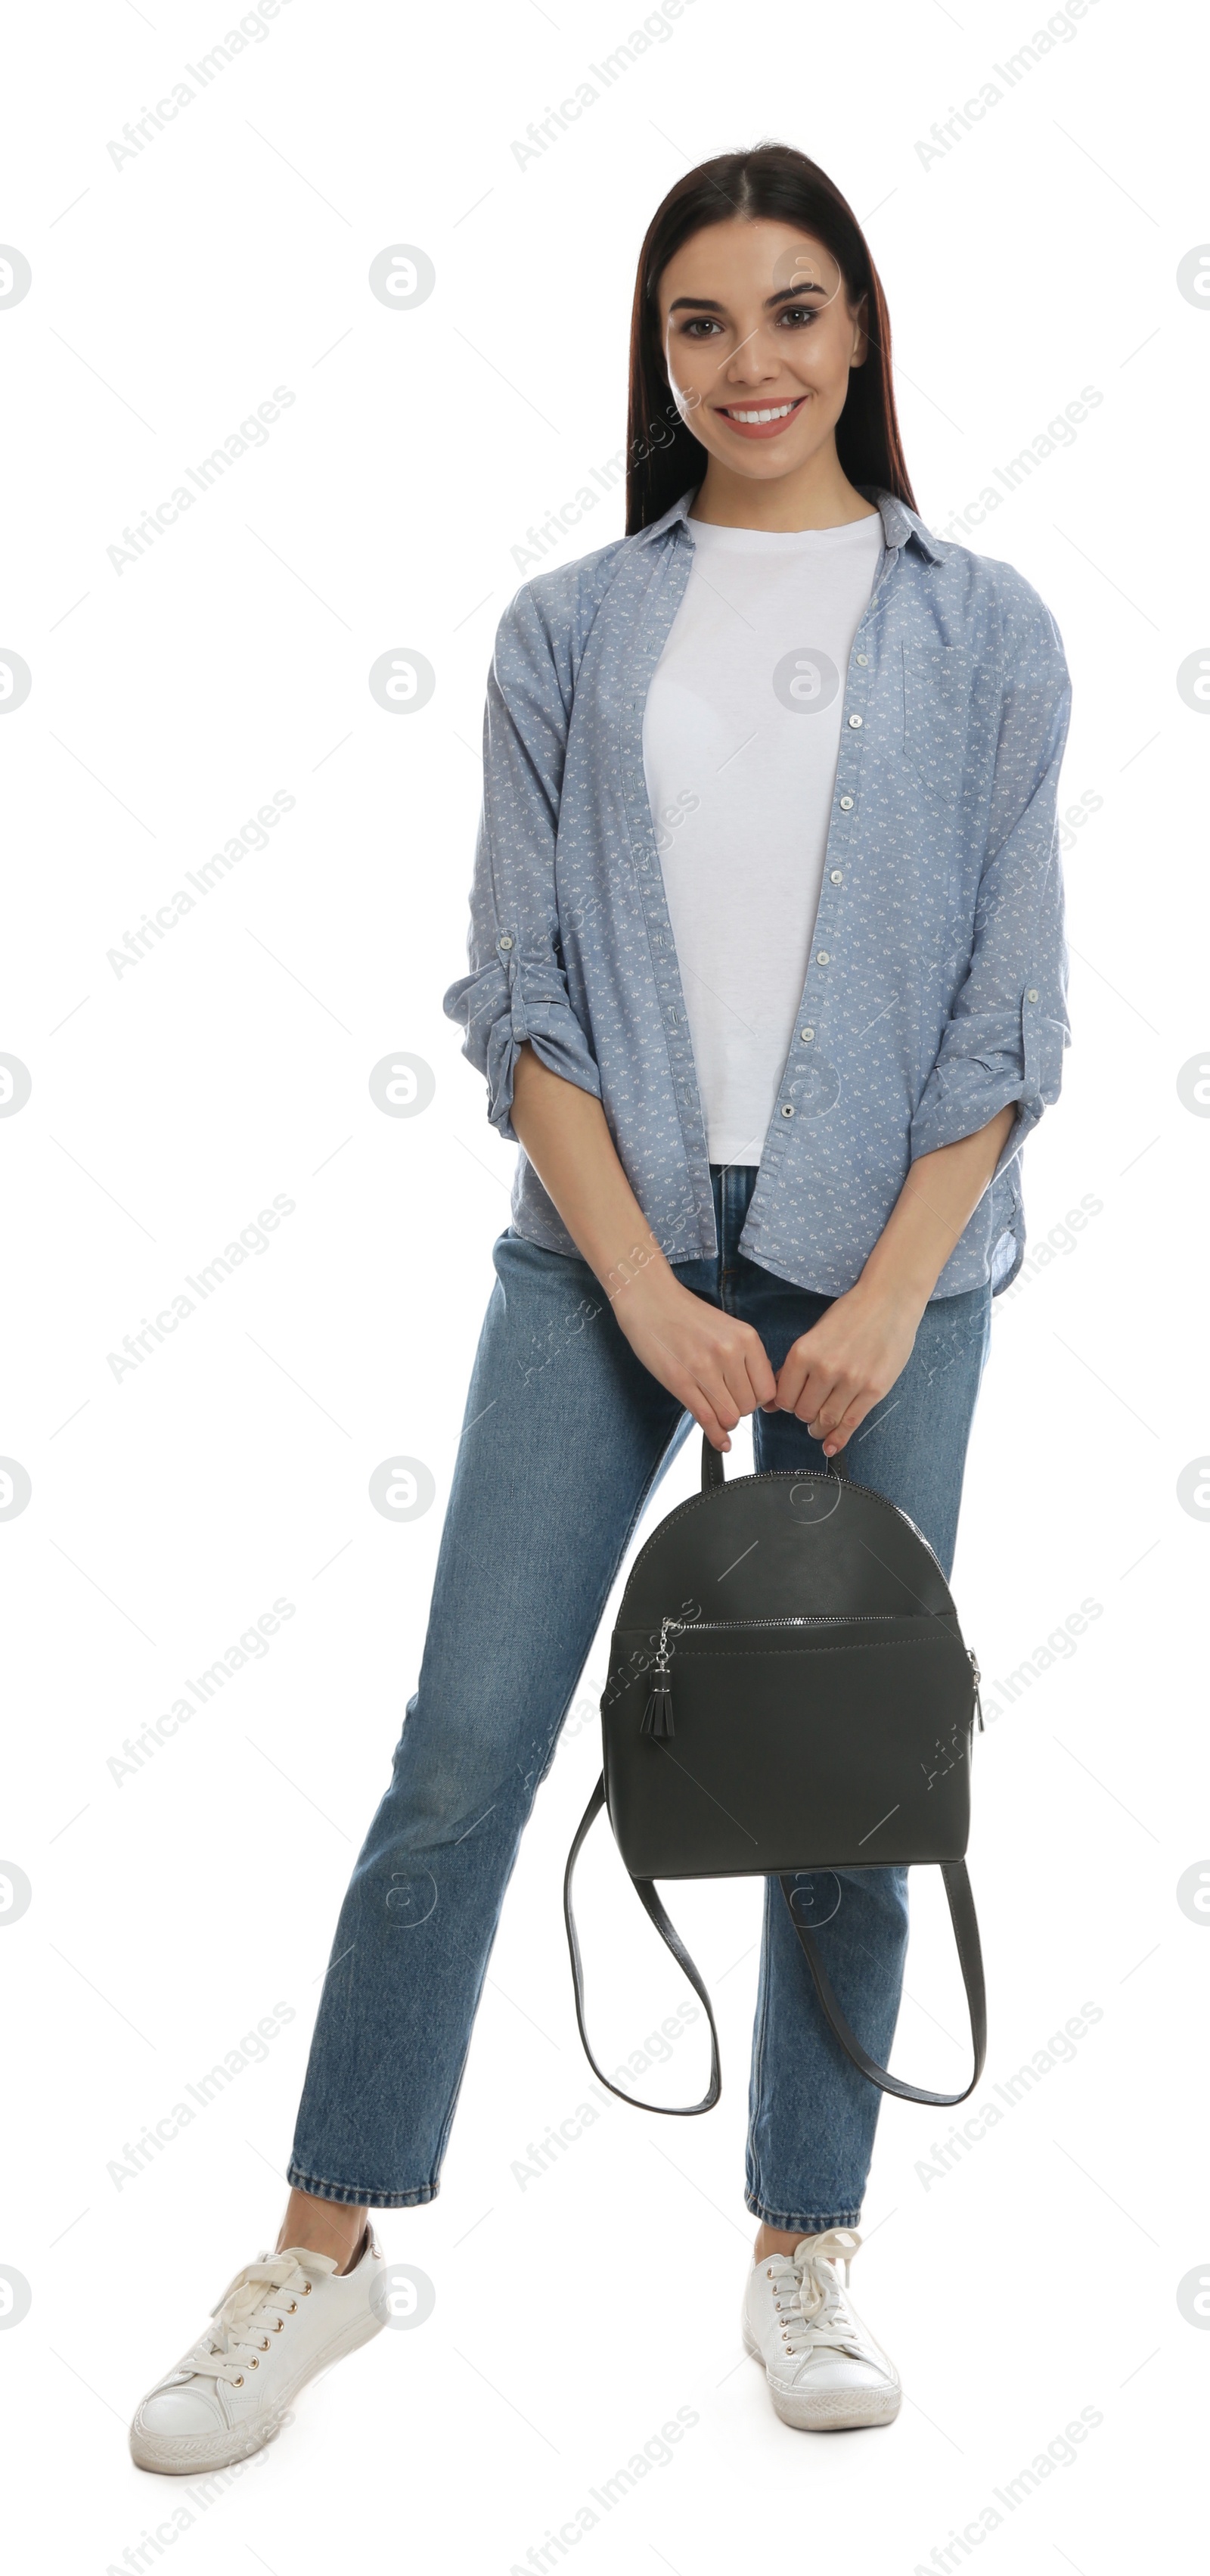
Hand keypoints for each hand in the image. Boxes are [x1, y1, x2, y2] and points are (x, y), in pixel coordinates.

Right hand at [613, 1263, 775, 1451]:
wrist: (651, 1301)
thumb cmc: (687, 1316)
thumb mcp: (728, 1329)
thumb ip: (746, 1359)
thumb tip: (761, 1397)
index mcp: (746, 1338)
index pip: (767, 1390)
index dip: (757, 1401)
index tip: (746, 1399)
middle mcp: (729, 1353)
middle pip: (748, 1406)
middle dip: (738, 1410)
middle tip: (725, 1401)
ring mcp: (704, 1368)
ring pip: (729, 1416)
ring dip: (724, 1421)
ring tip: (715, 1410)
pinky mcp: (680, 1381)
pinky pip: (706, 1418)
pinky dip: (715, 1435)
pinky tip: (719, 1441)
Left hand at [765, 1280, 924, 1454]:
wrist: (889, 1301)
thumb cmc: (851, 1314)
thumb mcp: (815, 1334)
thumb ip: (795, 1365)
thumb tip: (774, 1397)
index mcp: (804, 1352)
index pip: (783, 1397)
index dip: (785, 1404)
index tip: (791, 1403)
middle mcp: (824, 1368)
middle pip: (803, 1412)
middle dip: (803, 1415)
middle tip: (809, 1412)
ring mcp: (850, 1381)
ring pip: (825, 1421)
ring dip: (819, 1429)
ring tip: (818, 1428)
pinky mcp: (873, 1390)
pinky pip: (850, 1423)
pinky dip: (838, 1439)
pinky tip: (830, 1447)